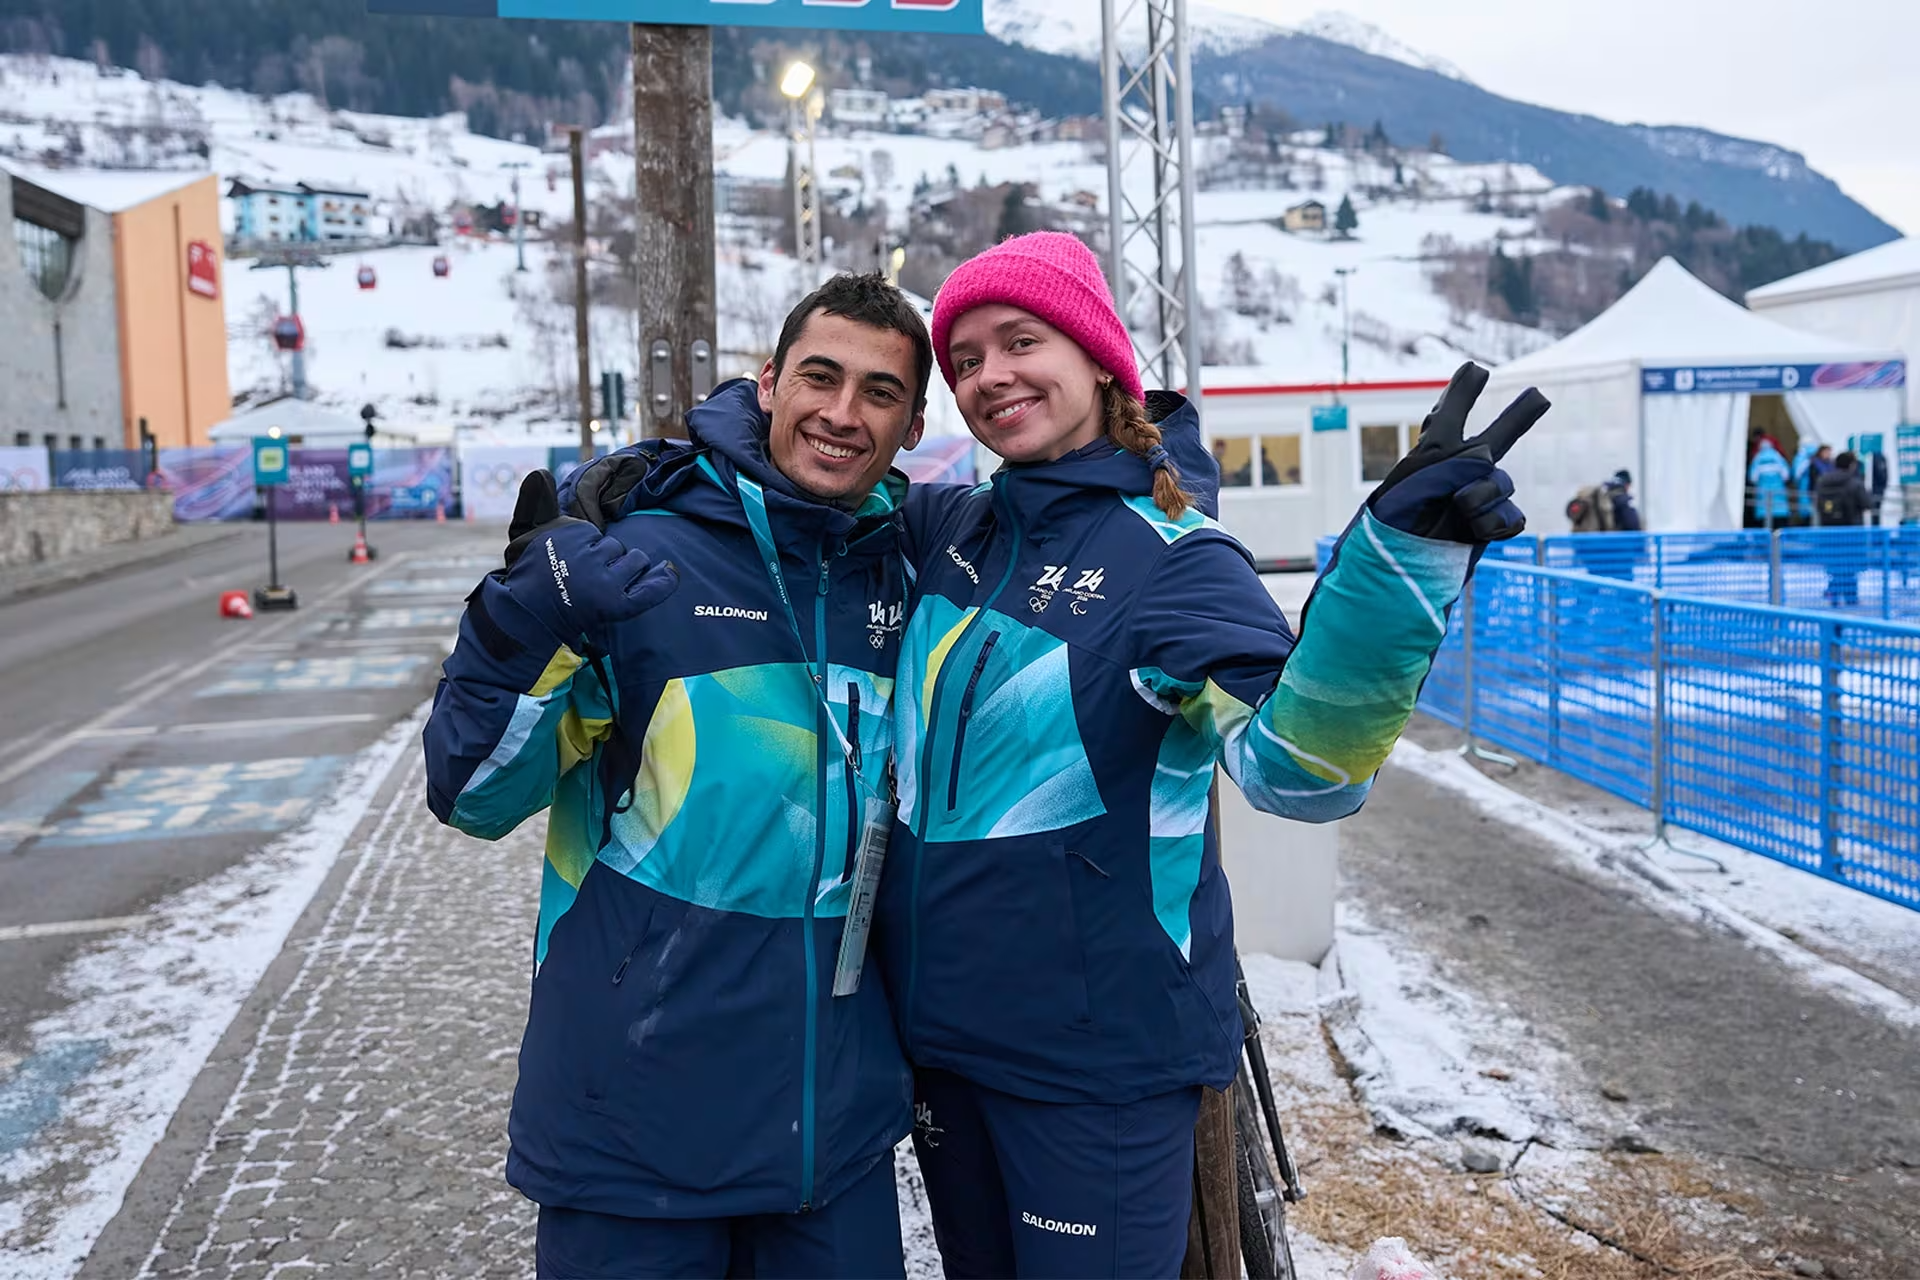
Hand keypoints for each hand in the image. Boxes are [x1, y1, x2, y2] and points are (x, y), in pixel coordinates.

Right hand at [499, 470, 678, 643]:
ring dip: (627, 568)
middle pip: (618, 546)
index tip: (572, 559)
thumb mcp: (527, 532)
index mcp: (572, 534)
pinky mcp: (617, 605)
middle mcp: (590, 556)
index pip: (596, 532)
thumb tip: (542, 473)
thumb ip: (537, 502)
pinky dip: (664, 581)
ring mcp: (605, 582)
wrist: (526, 615)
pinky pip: (651, 589)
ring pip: (634, 561)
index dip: (589, 544)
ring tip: (604, 583)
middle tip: (588, 575)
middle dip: (609, 557)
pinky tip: (670, 572)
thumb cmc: (530, 574)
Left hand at [1367, 363, 1547, 543]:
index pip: (1449, 415)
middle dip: (1520, 416)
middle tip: (1539, 396)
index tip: (1474, 369)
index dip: (1461, 392)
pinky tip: (1474, 528)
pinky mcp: (1490, 525)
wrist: (1400, 559)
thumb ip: (1459, 455)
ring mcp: (1480, 496)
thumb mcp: (1424, 471)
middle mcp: (1462, 469)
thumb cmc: (1400, 512)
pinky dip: (1494, 522)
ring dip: (1483, 493)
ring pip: (1502, 482)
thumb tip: (1490, 458)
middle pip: (1500, 436)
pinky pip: (1511, 517)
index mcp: (1436, 451)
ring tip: (1458, 505)